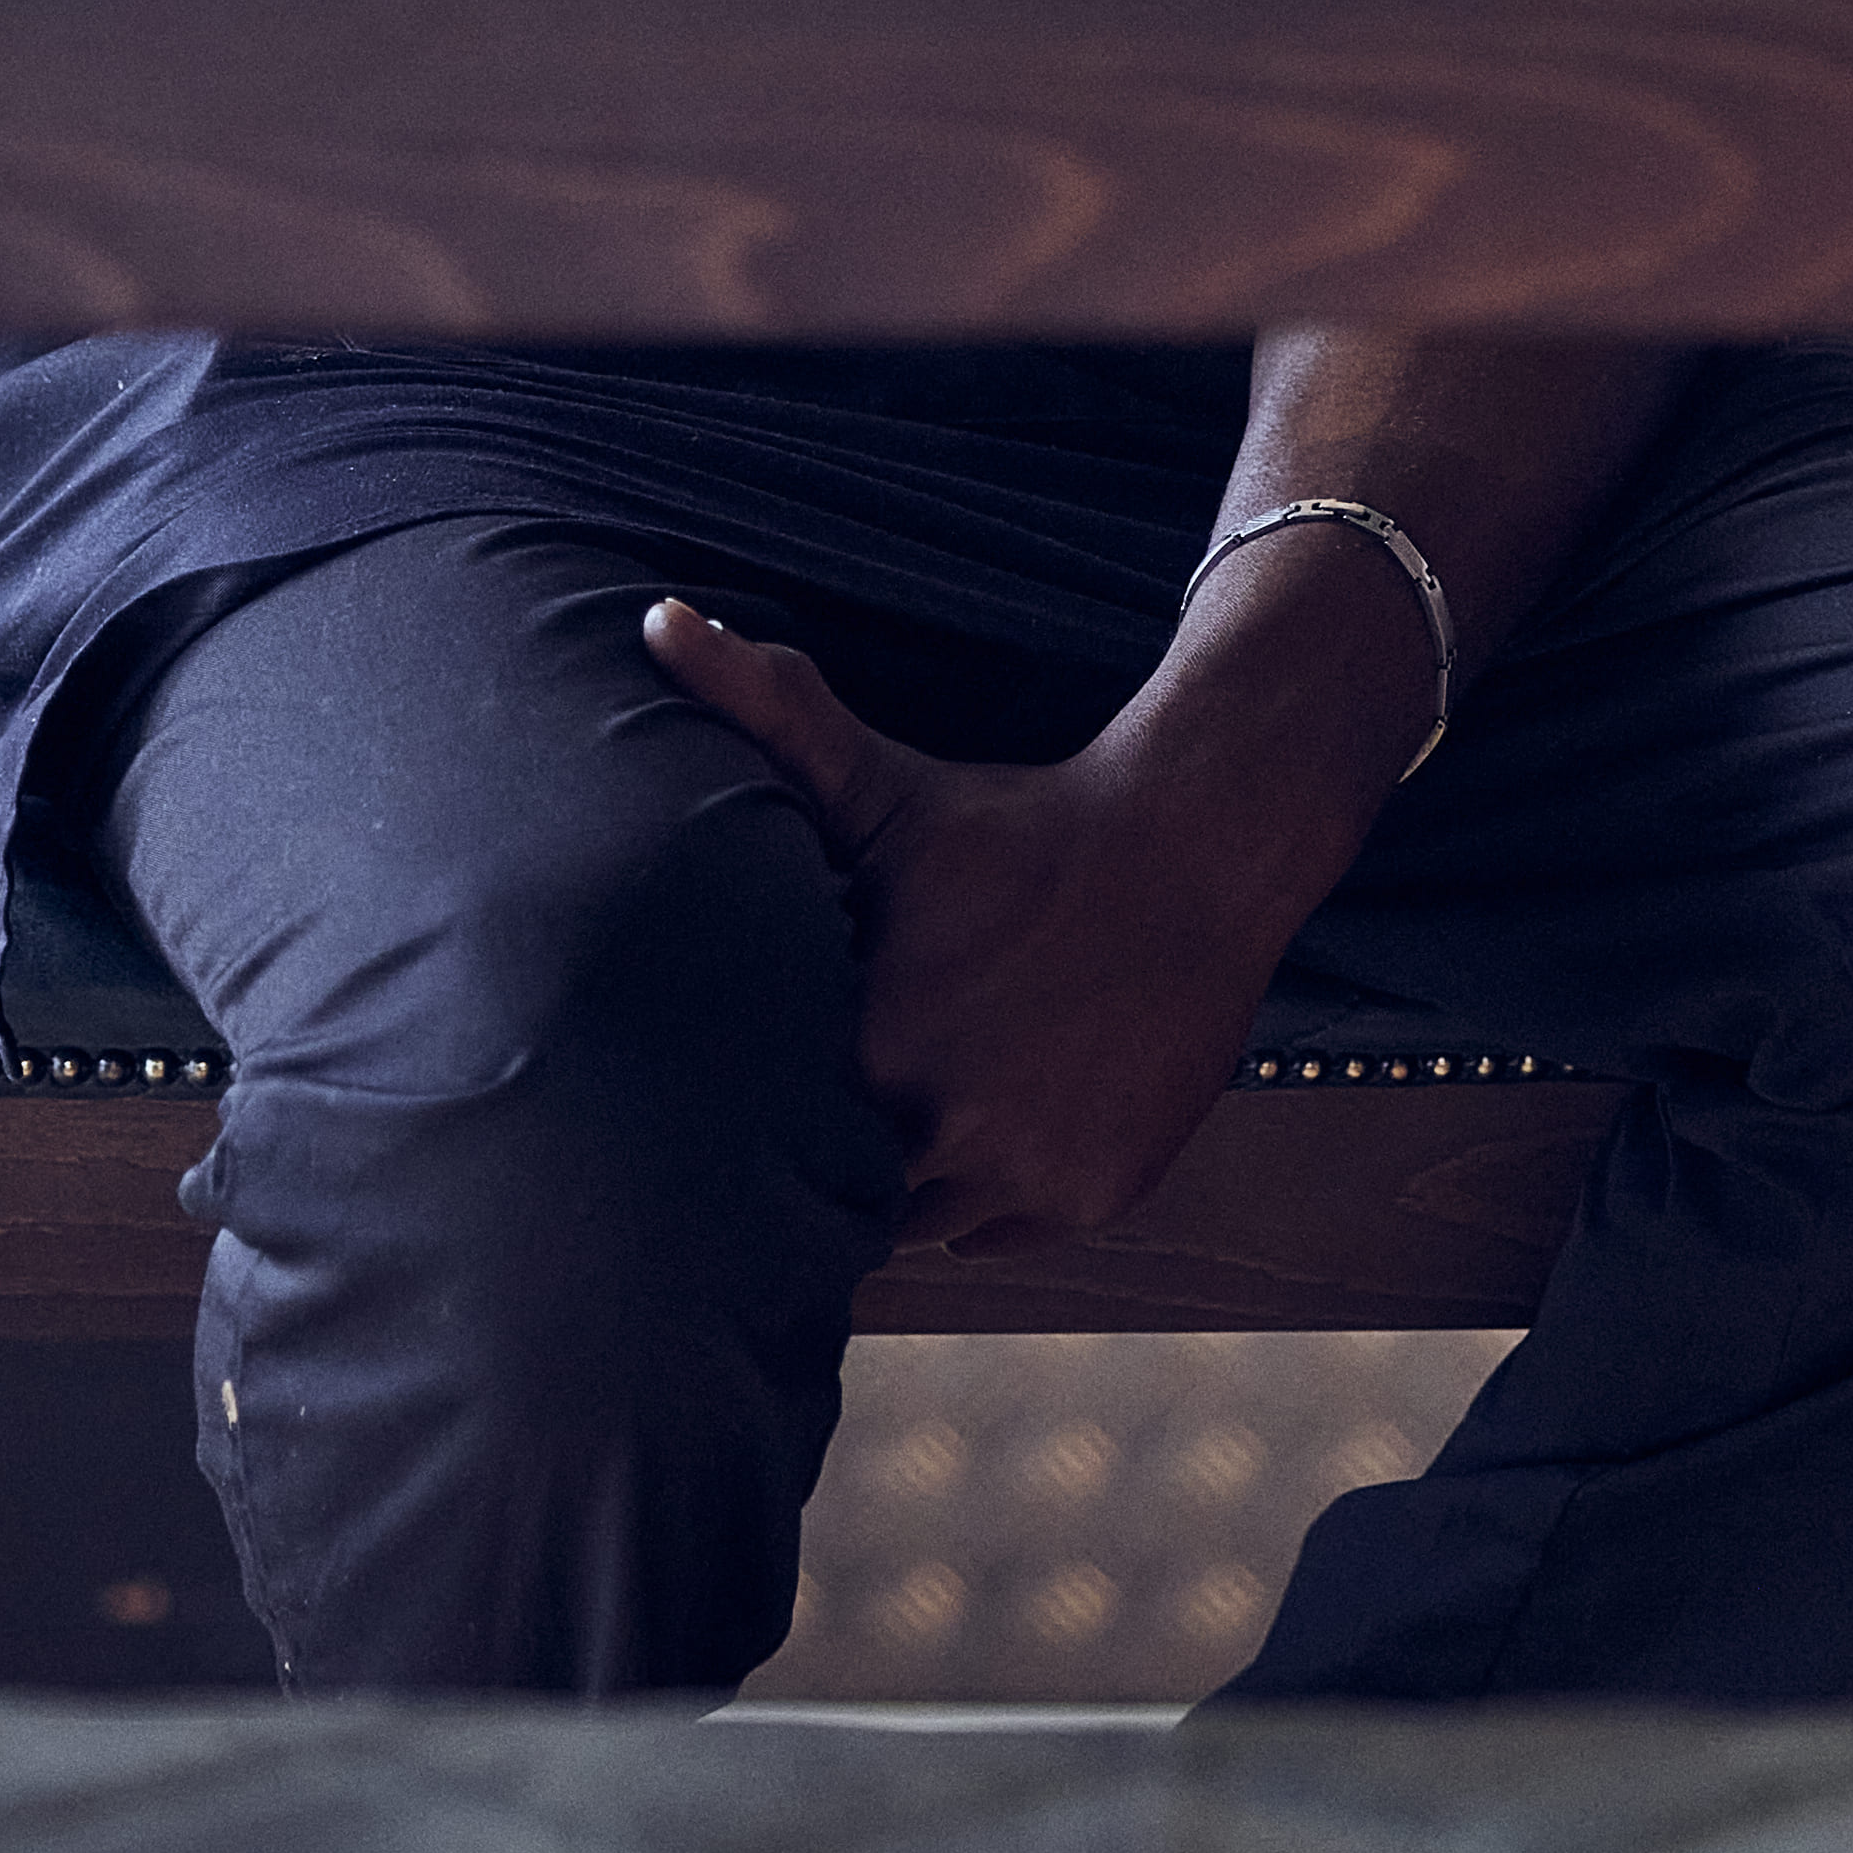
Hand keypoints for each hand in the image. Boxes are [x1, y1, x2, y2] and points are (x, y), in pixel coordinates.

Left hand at [648, 598, 1305, 1252]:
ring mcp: (1029, 1171)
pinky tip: (999, 1108)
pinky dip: (990, 1190)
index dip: (767, 1111)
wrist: (1194, 846)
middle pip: (846, 1190)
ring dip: (914, 1178)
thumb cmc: (1015, 822)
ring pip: (922, 1222)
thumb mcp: (879, 782)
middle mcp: (948, 1125)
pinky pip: (999, 1232)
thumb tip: (659, 620)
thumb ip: (761, 710)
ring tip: (924, 1099)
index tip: (772, 1077)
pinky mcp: (1094, 1196)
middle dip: (837, 1151)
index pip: (775, 1131)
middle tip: (856, 1089)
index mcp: (874, 1045)